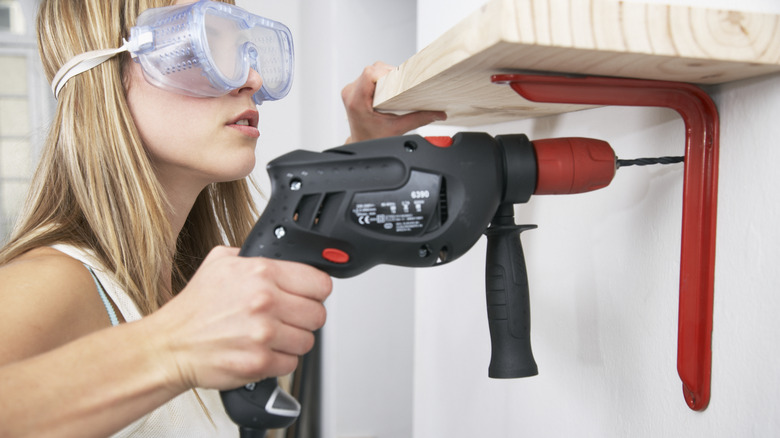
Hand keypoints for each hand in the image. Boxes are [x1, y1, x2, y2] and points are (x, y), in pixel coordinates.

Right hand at [148, 246, 331, 390]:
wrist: (170, 345)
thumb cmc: (194, 308)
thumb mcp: (220, 262)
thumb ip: (253, 256)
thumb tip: (280, 255)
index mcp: (261, 273)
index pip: (319, 283)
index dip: (315, 291)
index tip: (307, 296)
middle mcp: (264, 301)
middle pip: (318, 314)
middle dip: (305, 318)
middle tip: (287, 319)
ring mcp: (263, 334)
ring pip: (308, 341)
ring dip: (293, 341)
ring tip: (272, 336)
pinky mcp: (259, 362)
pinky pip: (292, 364)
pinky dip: (280, 361)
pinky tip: (262, 351)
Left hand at [342, 61, 446, 142]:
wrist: (362, 143)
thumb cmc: (372, 139)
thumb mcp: (397, 129)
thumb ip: (418, 119)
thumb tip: (437, 114)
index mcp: (357, 102)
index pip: (370, 74)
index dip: (386, 73)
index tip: (398, 80)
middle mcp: (351, 93)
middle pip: (372, 70)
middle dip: (389, 74)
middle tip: (400, 85)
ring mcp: (351, 90)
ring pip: (370, 70)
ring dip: (385, 76)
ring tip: (394, 87)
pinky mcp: (354, 89)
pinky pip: (368, 75)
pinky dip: (380, 79)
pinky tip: (387, 88)